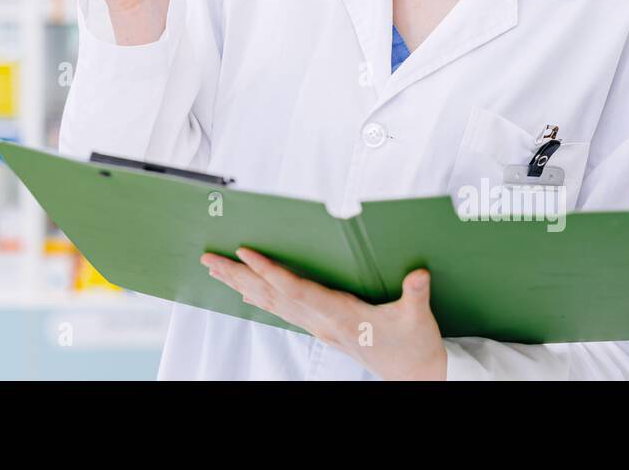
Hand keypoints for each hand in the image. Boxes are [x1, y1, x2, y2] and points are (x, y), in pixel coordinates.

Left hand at [201, 248, 447, 379]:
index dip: (269, 271)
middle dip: (239, 276)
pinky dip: (260, 298)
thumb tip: (419, 275)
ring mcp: (318, 327)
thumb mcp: (417, 318)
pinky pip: (282, 311)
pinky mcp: (321, 329)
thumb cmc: (414, 346)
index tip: (245, 253)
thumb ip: (416, 294)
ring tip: (218, 270)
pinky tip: (246, 292)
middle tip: (210, 260)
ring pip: (271, 303)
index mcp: (340, 315)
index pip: (296, 289)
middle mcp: (321, 322)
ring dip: (242, 285)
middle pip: (271, 295)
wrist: (414, 375)